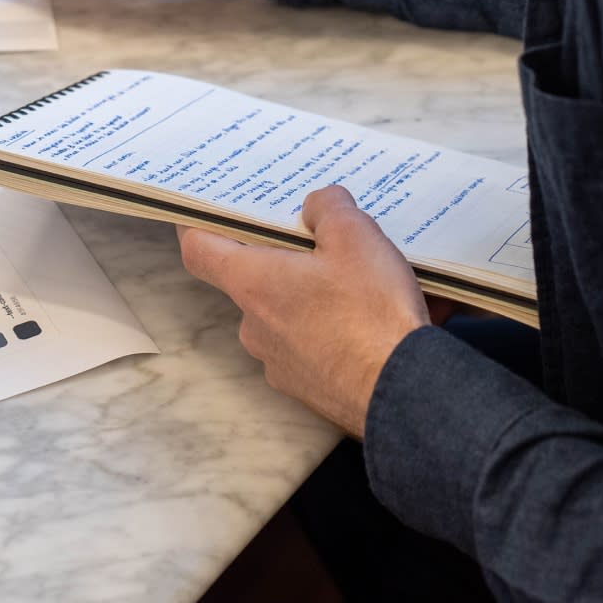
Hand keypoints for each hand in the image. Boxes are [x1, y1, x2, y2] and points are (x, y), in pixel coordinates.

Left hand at [179, 186, 428, 435]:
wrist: (405, 395)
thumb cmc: (372, 316)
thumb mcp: (356, 236)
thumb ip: (328, 208)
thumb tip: (316, 206)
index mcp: (254, 283)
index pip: (199, 249)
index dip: (196, 223)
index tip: (204, 209)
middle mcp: (256, 325)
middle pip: (254, 277)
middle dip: (285, 256)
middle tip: (321, 237)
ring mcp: (279, 361)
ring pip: (289, 311)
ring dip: (316, 293)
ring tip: (366, 279)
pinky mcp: (308, 387)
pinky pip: (315, 343)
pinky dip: (338, 328)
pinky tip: (378, 316)